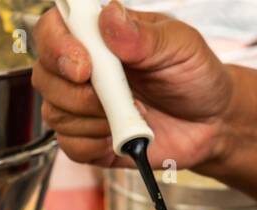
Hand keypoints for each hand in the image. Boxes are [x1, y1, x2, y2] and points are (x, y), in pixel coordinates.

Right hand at [31, 1, 234, 170]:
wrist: (212, 124)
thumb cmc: (194, 76)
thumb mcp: (180, 46)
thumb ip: (143, 35)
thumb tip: (110, 16)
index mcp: (98, 36)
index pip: (52, 30)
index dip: (57, 46)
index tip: (84, 66)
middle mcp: (82, 69)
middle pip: (44, 76)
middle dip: (78, 92)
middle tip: (122, 96)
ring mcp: (82, 107)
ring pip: (55, 114)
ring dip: (94, 119)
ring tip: (134, 113)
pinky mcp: (89, 141)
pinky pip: (70, 146)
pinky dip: (96, 144)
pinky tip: (123, 136)